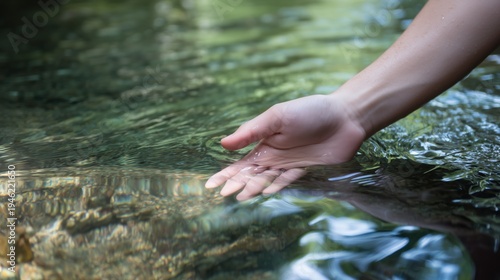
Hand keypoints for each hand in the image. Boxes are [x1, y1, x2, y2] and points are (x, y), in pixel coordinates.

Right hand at [205, 94, 365, 199]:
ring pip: (268, 179)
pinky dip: (277, 187)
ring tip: (240, 197)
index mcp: (264, 142)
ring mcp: (290, 164)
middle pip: (252, 174)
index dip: (226, 173)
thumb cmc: (310, 111)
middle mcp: (275, 155)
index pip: (241, 162)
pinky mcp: (306, 170)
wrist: (345, 116)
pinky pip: (289, 181)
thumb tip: (224, 144)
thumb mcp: (277, 117)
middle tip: (223, 194)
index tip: (210, 184)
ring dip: (254, 188)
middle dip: (236, 183)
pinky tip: (266, 194)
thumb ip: (252, 131)